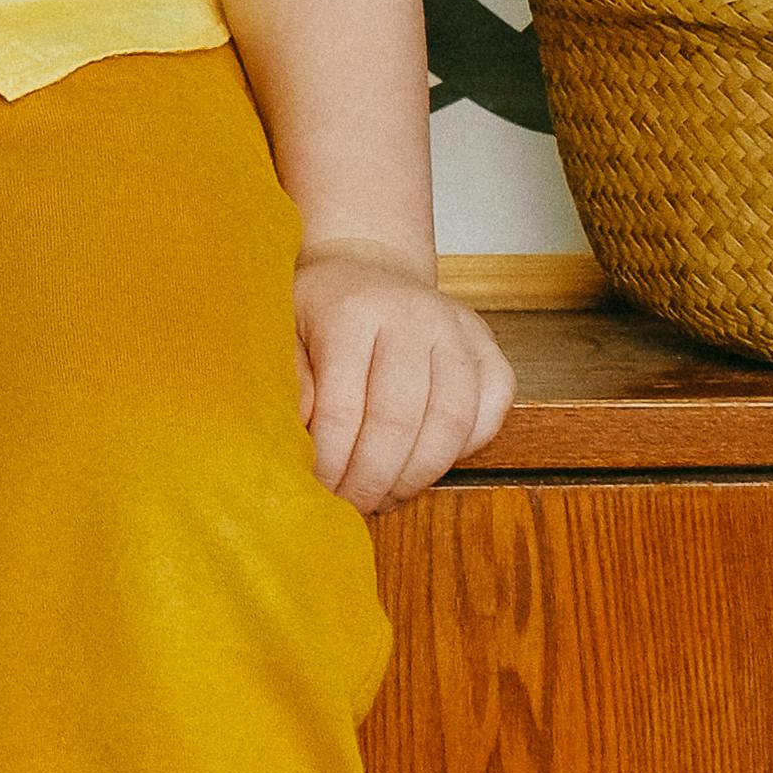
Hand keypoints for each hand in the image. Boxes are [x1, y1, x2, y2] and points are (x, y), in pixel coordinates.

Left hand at [292, 250, 513, 510]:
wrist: (368, 266)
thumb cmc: (320, 310)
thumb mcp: (282, 333)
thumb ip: (288, 384)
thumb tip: (300, 440)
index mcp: (353, 311)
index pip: (342, 407)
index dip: (330, 463)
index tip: (317, 492)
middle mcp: (413, 315)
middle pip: (399, 420)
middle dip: (372, 480)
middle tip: (352, 506)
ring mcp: (458, 330)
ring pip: (451, 422)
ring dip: (417, 476)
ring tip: (385, 495)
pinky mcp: (489, 347)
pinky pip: (489, 412)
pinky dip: (462, 450)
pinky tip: (424, 463)